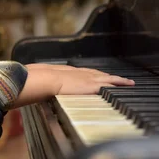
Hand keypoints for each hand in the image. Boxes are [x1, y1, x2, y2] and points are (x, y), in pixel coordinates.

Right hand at [12, 64, 134, 108]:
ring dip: (118, 79)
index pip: (83, 72)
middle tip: (118, 78)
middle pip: (97, 73)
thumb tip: (30, 86)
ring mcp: (87, 78)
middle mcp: (79, 73)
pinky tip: (127, 85)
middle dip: (108, 76)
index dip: (92, 74)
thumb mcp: (40, 81)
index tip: (98, 75)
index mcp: (67, 72)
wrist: (44, 80)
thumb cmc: (39, 82)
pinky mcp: (93, 85)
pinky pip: (111, 84)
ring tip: (128, 82)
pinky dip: (120, 84)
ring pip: (107, 77)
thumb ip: (40, 83)